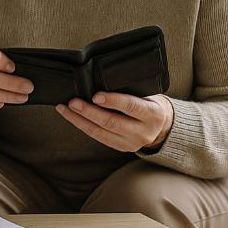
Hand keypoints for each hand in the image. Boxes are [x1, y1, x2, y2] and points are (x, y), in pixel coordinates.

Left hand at [56, 92, 173, 152]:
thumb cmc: (150, 104)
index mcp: (153, 114)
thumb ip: (130, 91)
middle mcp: (143, 131)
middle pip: (112, 122)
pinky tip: (72, 117)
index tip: (96, 95)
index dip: (113, 101)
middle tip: (73, 102)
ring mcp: (132, 143)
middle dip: (89, 112)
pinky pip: (99, 137)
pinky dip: (83, 126)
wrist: (162, 127)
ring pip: (101, 132)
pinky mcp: (121, 147)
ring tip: (65, 108)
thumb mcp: (148, 95)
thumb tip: (102, 80)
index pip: (131, 106)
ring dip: (80, 120)